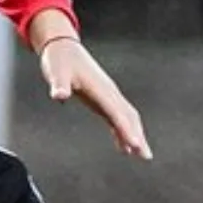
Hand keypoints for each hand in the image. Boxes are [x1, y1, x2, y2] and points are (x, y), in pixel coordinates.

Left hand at [40, 38, 151, 159]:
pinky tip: (123, 147)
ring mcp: (107, 95)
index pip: (116, 112)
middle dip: (138, 135)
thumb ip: (59, 85)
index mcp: (100, 88)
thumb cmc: (59, 59)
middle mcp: (108, 92)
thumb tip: (59, 96)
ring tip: (141, 155)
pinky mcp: (102, 98)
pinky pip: (117, 117)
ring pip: (127, 117)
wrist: (62, 46)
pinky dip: (122, 131)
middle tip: (146, 156)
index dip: (126, 129)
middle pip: (128, 116)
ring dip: (135, 134)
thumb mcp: (56, 72)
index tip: (135, 144)